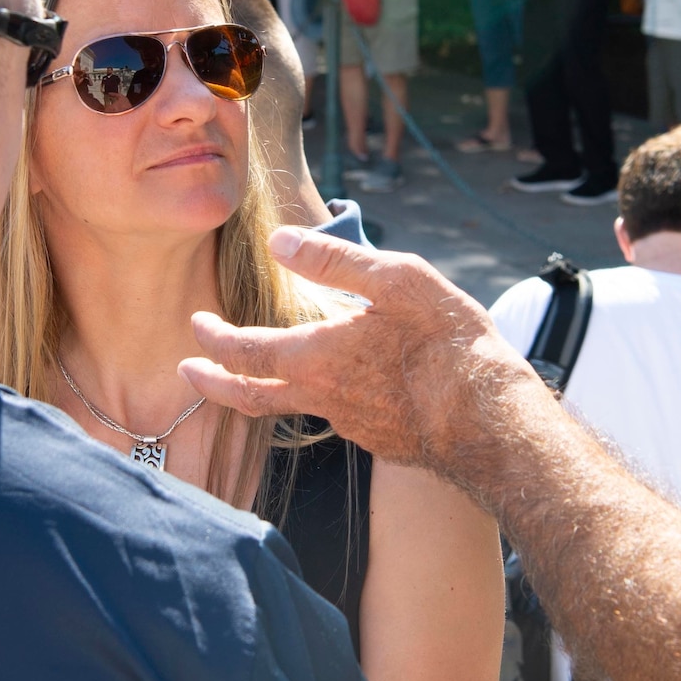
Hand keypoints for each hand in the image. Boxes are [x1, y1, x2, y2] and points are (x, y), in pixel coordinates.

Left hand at [180, 227, 539, 466]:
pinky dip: (314, 398)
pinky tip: (334, 383)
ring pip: (291, 409)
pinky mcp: (379, 439)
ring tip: (254, 374)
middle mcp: (324, 398)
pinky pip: (333, 416)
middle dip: (213, 381)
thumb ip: (335, 261)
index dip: (213, 340)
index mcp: (318, 358)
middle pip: (250, 396)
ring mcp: (351, 424)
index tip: (196, 326)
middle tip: (187, 372)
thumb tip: (281, 241)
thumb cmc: (450, 346)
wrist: (493, 423)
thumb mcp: (398, 281)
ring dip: (261, 390)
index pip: (245, 352)